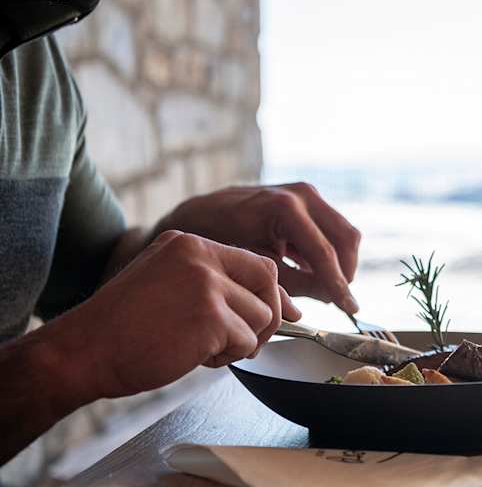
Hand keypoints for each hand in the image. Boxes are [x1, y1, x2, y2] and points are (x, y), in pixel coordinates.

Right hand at [49, 231, 300, 398]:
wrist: (83, 351)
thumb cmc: (123, 328)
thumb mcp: (170, 285)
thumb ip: (215, 284)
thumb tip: (278, 304)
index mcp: (189, 244)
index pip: (254, 262)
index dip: (268, 293)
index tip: (272, 314)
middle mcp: (200, 256)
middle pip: (267, 280)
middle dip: (267, 315)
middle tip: (243, 340)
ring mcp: (207, 284)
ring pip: (261, 315)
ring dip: (241, 341)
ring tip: (204, 348)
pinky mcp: (211, 316)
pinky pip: (246, 341)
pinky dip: (227, 358)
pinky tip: (195, 358)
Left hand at [155, 183, 360, 313]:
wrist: (197, 213)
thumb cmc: (216, 240)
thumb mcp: (252, 268)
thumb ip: (292, 285)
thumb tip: (327, 298)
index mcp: (284, 209)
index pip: (324, 253)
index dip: (339, 285)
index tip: (349, 308)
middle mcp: (300, 195)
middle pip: (346, 237)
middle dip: (345, 272)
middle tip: (339, 300)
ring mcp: (305, 193)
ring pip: (343, 232)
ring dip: (340, 262)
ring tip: (326, 288)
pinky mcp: (306, 199)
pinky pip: (331, 227)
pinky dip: (329, 251)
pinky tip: (316, 273)